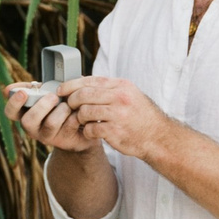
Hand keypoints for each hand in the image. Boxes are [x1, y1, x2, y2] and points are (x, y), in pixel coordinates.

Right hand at [4, 80, 98, 151]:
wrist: (84, 121)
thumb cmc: (60, 103)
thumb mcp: (47, 92)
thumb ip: (32, 88)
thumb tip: (9, 89)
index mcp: (26, 113)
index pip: (11, 112)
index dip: (14, 103)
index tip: (23, 93)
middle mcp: (33, 128)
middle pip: (28, 121)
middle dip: (42, 106)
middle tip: (54, 96)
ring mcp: (48, 136)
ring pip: (50, 124)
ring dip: (62, 110)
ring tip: (69, 105)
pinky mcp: (65, 141)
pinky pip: (69, 127)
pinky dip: (75, 115)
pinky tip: (78, 112)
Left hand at [59, 76, 175, 162]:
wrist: (158, 137)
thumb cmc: (141, 116)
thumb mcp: (129, 95)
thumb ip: (109, 89)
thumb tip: (83, 83)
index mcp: (121, 86)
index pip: (90, 80)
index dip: (71, 85)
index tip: (61, 90)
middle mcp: (120, 97)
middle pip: (83, 95)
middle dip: (71, 101)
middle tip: (69, 107)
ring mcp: (117, 114)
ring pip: (84, 111)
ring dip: (79, 118)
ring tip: (83, 121)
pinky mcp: (114, 131)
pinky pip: (90, 129)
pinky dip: (87, 132)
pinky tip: (91, 132)